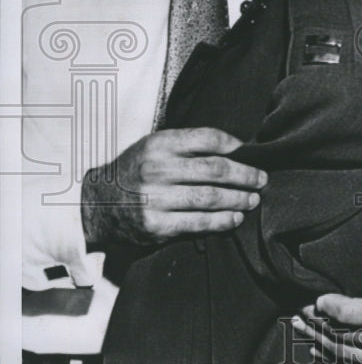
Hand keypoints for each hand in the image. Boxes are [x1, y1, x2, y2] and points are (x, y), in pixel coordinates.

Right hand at [81, 126, 266, 246]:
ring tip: (253, 199)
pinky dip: (222, 221)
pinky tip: (235, 218)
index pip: (207, 138)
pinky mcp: (156, 225)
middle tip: (262, 179)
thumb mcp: (153, 147)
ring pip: (210, 197)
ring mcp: (155, 198)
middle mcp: (157, 169)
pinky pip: (198, 223)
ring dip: (239, 199)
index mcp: (160, 144)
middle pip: (215, 170)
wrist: (97, 204)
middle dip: (245, 175)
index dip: (234, 145)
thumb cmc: (136, 171)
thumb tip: (235, 149)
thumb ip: (187, 146)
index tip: (249, 152)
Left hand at [292, 257, 361, 363]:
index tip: (315, 299)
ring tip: (301, 329)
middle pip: (346, 337)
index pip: (354, 315)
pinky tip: (321, 349)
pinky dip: (337, 359)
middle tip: (298, 313)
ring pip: (348, 357)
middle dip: (318, 324)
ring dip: (321, 343)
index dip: (329, 308)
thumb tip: (351, 278)